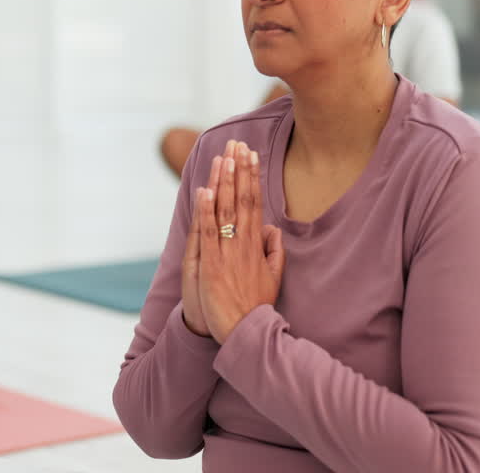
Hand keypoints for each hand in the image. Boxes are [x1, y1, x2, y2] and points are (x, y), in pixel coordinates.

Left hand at [190, 140, 285, 343]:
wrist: (246, 333)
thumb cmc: (256, 306)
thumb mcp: (273, 277)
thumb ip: (274, 252)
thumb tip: (272, 229)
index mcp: (257, 246)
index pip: (255, 203)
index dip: (252, 178)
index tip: (251, 155)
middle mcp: (243, 245)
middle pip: (241, 201)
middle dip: (238, 171)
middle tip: (237, 145)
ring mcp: (226, 254)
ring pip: (225, 212)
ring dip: (223, 183)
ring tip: (222, 158)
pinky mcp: (210, 265)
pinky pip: (208, 233)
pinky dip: (206, 212)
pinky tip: (206, 191)